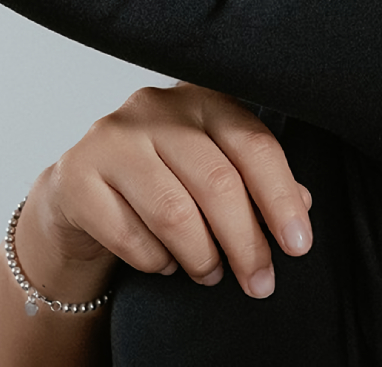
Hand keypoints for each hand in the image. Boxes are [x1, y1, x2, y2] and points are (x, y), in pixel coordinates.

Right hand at [22, 84, 311, 300]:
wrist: (81, 191)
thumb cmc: (162, 177)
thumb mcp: (212, 169)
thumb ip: (255, 181)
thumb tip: (303, 205)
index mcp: (201, 99)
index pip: (253, 143)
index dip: (281, 196)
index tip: (299, 245)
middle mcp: (156, 107)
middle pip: (217, 181)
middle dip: (246, 242)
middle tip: (260, 282)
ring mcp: (112, 137)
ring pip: (175, 213)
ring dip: (202, 257)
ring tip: (211, 273)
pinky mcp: (78, 175)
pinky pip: (129, 235)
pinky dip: (155, 261)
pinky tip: (163, 261)